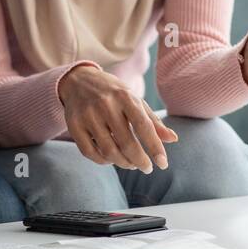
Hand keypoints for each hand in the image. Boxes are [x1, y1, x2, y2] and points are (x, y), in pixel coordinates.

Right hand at [57, 64, 177, 171]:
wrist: (78, 80)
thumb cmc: (112, 93)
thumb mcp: (134, 100)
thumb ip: (153, 121)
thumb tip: (173, 139)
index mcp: (125, 96)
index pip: (143, 125)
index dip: (155, 147)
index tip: (163, 164)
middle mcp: (105, 105)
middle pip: (126, 143)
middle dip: (140, 161)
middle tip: (147, 167)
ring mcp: (88, 115)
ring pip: (109, 151)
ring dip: (123, 163)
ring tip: (131, 163)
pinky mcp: (74, 125)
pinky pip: (90, 153)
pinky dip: (103, 161)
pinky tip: (111, 159)